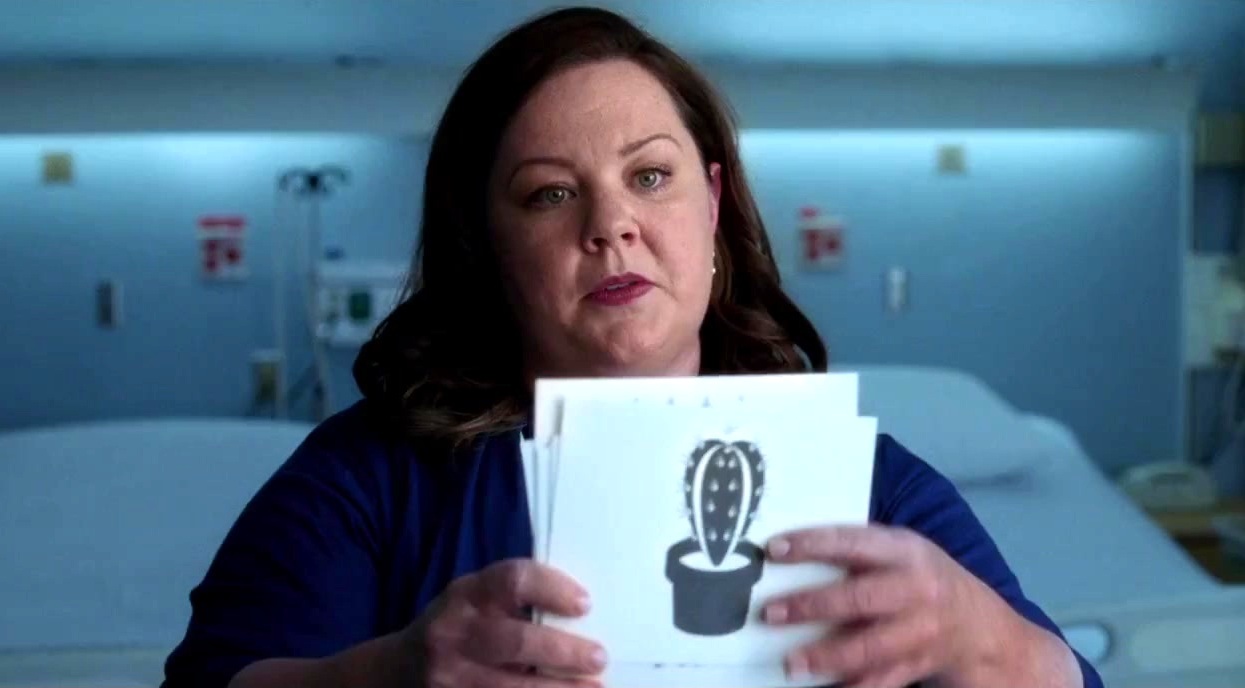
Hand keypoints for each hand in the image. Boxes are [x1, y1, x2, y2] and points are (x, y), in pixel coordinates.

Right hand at [404, 558, 607, 687]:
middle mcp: (453, 633)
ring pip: (511, 687)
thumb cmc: (456, 628)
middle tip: (599, 657)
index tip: (585, 604)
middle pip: (516, 641)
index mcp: (466, 594)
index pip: (512, 580)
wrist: (396, 671)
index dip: (552, 589)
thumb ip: (514, 600)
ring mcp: (449, 677)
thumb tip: (582, 612)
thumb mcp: (474, 601)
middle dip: (563, 652)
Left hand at [759, 525, 1005, 687]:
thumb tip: (785, 554)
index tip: (773, 550)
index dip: (812, 544)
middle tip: (770, 613)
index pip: (851, 541)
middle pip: (859, 598)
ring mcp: (920, 631)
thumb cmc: (922, 579)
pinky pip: (882, 682)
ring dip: (828, 657)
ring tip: (791, 663)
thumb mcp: (901, 552)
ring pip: (870, 647)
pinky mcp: (919, 666)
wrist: (980, 625)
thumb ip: (858, 552)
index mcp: (904, 551)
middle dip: (812, 606)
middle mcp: (915, 589)